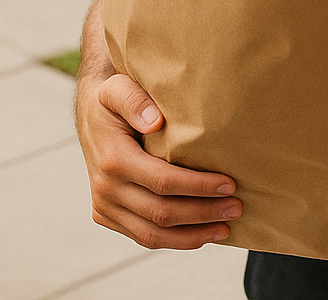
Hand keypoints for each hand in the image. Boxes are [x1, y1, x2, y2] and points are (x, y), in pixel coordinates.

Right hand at [76, 69, 241, 249]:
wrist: (91, 117)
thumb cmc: (114, 100)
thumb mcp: (119, 88)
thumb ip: (135, 100)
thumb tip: (155, 121)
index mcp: (113, 159)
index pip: (163, 182)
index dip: (198, 187)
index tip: (229, 184)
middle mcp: (105, 189)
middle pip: (161, 213)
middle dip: (203, 214)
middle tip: (236, 208)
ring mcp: (104, 206)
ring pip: (152, 235)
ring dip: (193, 236)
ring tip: (225, 229)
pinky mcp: (107, 216)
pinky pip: (143, 237)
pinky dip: (175, 240)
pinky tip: (202, 234)